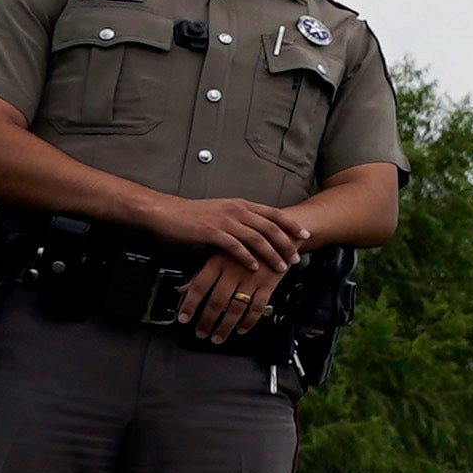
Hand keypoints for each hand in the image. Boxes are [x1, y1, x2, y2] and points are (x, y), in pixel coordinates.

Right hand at [152, 189, 306, 275]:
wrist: (167, 212)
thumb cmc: (194, 215)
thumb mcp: (223, 212)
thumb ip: (241, 220)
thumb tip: (258, 232)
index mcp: (241, 204)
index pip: (274, 214)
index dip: (291, 225)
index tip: (306, 235)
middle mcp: (237, 210)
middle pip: (270, 227)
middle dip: (287, 244)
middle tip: (297, 257)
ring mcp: (225, 220)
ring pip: (257, 238)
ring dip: (271, 254)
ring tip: (281, 267)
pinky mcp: (212, 232)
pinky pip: (235, 246)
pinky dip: (247, 257)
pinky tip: (254, 267)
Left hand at [175, 246, 282, 342]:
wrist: (278, 234)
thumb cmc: (245, 244)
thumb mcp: (220, 253)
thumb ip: (202, 273)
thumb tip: (184, 289)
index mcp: (218, 262)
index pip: (199, 286)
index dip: (190, 305)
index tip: (183, 319)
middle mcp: (233, 271)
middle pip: (217, 302)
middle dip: (207, 321)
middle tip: (201, 333)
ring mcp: (251, 279)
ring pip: (236, 308)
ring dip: (225, 326)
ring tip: (217, 337)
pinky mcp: (268, 285)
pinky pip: (257, 307)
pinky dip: (249, 321)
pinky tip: (241, 328)